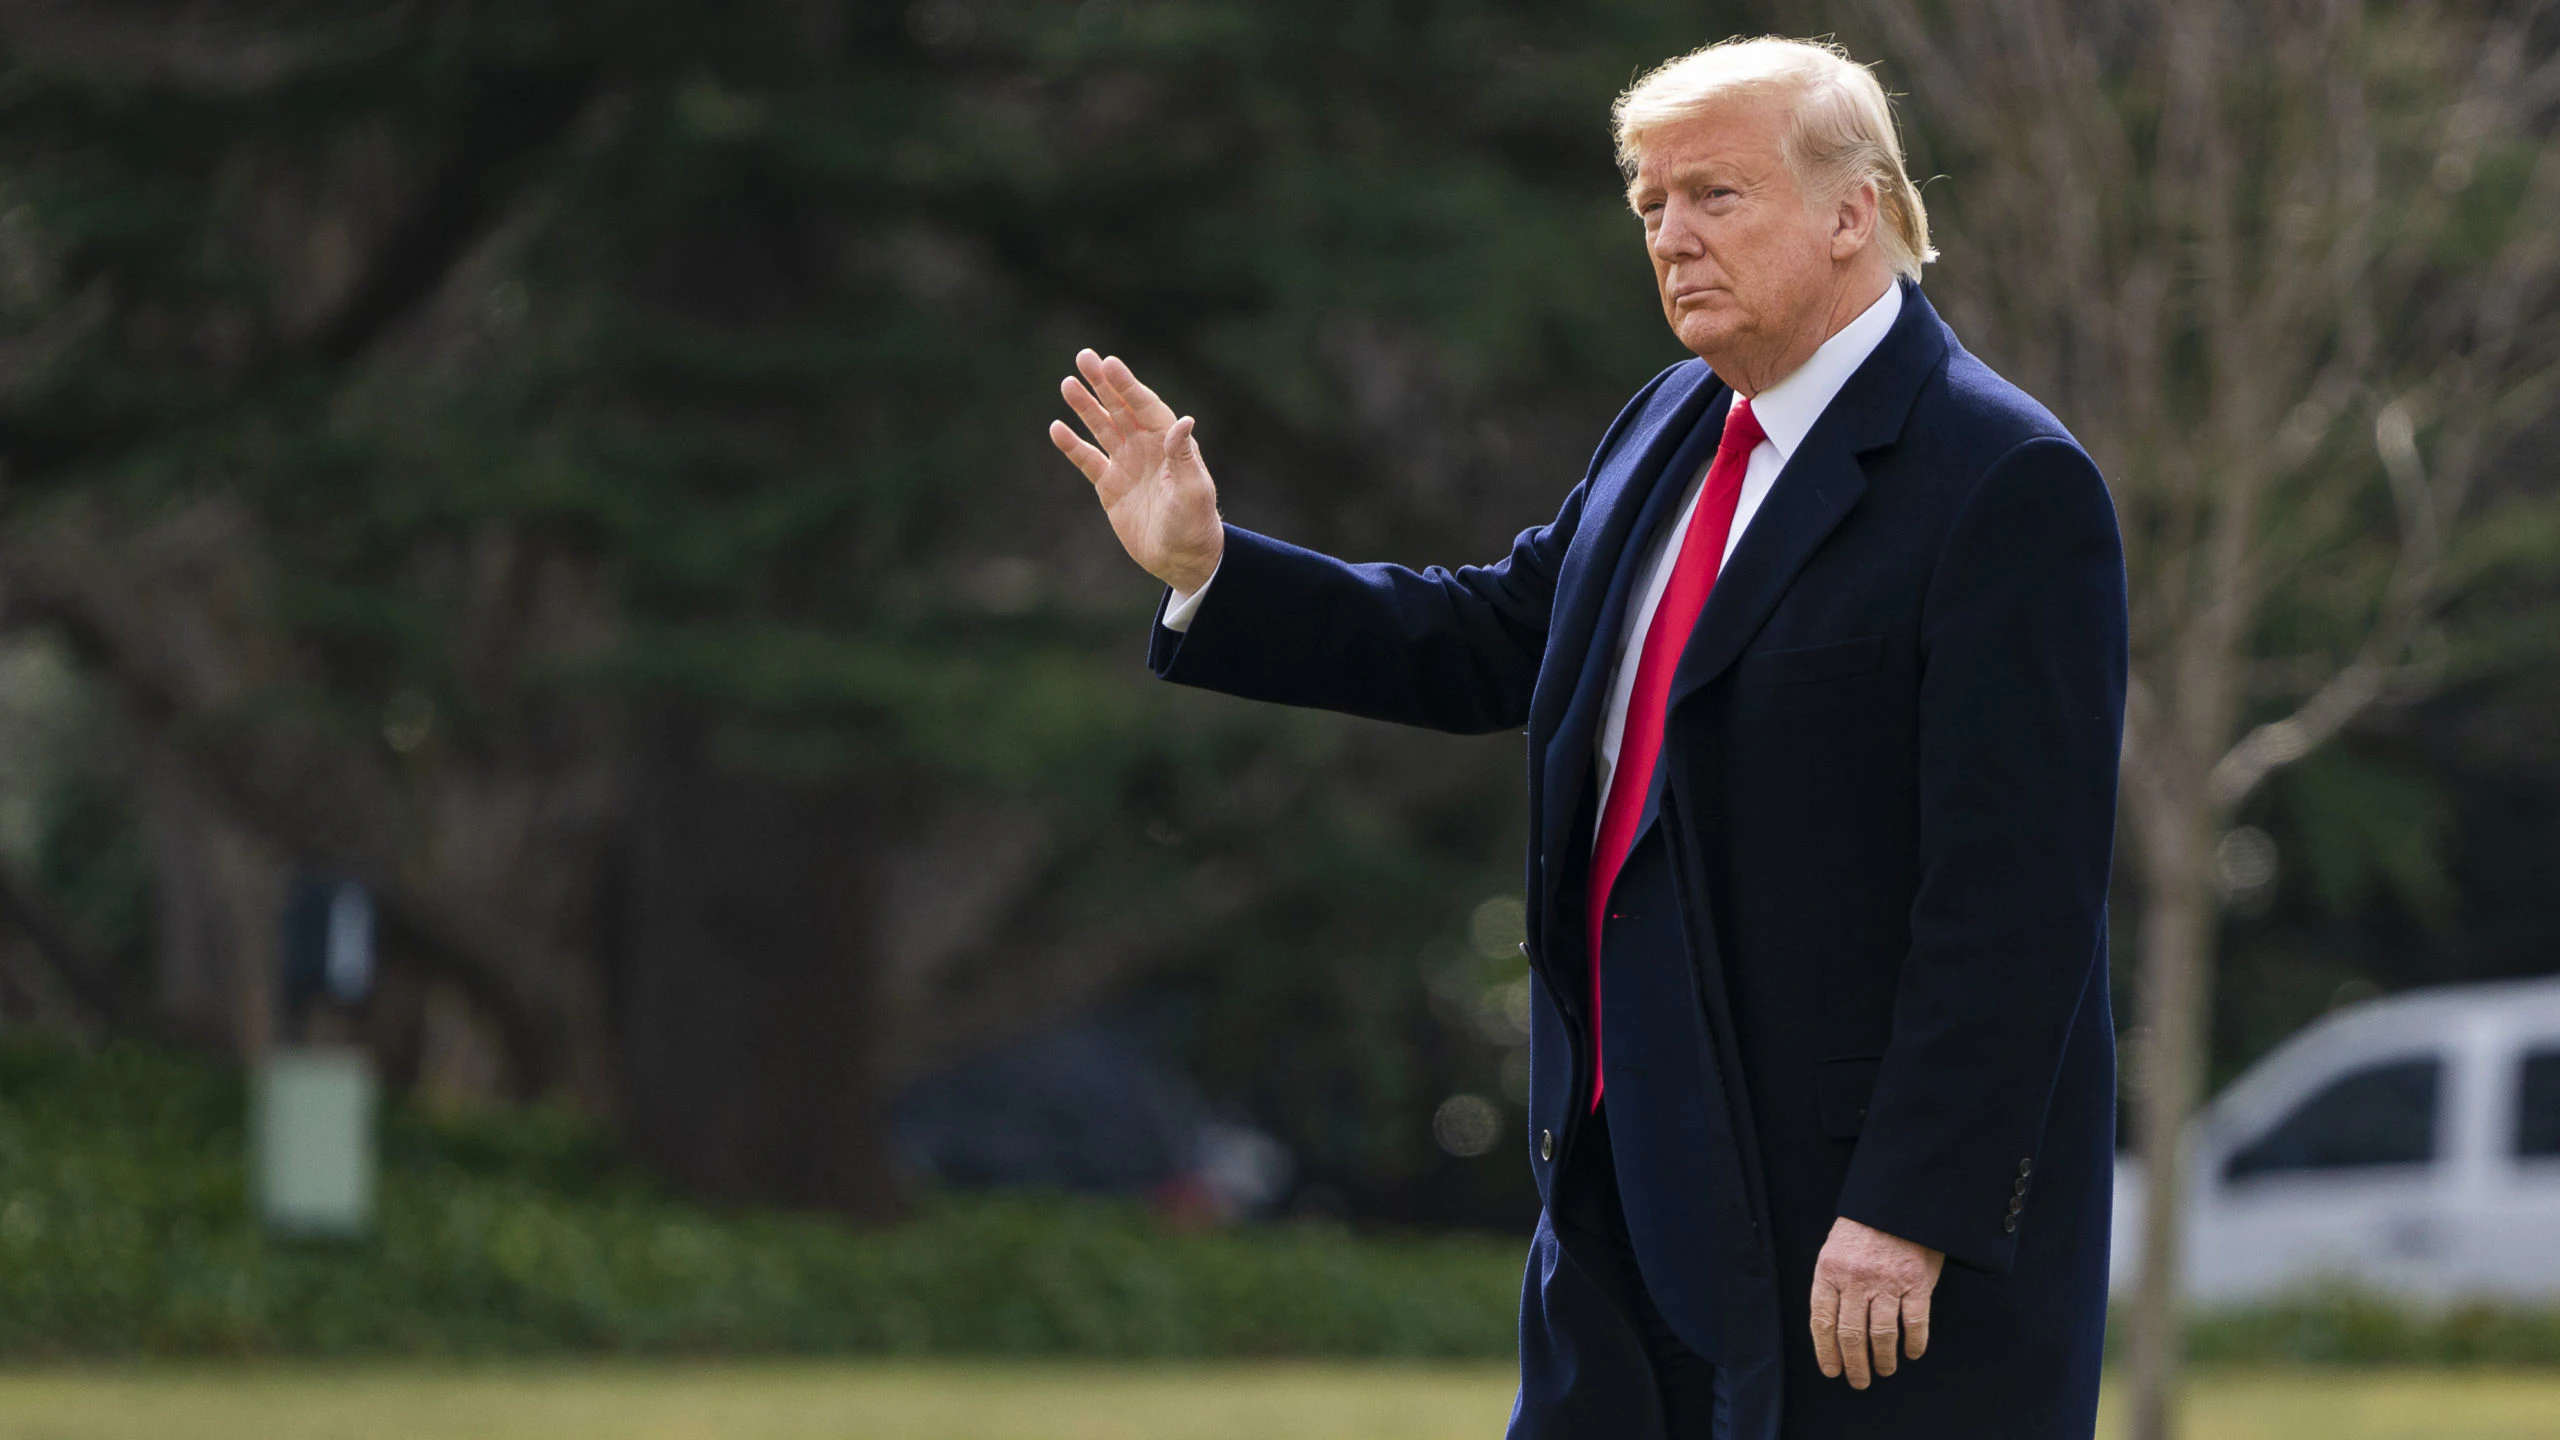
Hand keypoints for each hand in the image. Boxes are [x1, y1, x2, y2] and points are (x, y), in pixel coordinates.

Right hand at [1049, 350, 1224, 593]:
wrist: (1181, 560)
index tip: (1108, 363)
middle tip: (1083, 357)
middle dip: (1102, 384)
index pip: (1145, 406)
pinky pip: (1088, 460)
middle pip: (1121, 408)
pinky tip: (1057, 428)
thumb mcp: (1194, 491)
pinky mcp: (1110, 487)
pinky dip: (1072, 446)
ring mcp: (1127, 465)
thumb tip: (1184, 421)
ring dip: (1085, 407)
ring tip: (1067, 384)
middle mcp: (1147, 448)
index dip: (1127, 384)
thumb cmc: (1195, 525)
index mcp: (1169, 444)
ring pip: (1102, 428)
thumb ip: (1185, 457)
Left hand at [1809, 1216, 1943, 1388]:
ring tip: (1885, 1370)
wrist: (1897, 1202)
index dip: (1826, 1351)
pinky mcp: (1917, 1283)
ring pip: (1882, 1334)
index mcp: (1830, 1271)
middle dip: (1854, 1364)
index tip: (1832, 1371)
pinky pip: (1915, 1322)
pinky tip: (1912, 1353)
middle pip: (1851, 1334)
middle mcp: (1856, 1280)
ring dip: (1883, 1359)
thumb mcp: (1834, 1250)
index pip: (1822, 1321)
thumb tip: (1831, 1329)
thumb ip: (1832, 1284)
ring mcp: (1888, 1282)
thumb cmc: (1862, 1230)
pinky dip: (1914, 1343)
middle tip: (1859, 1381)